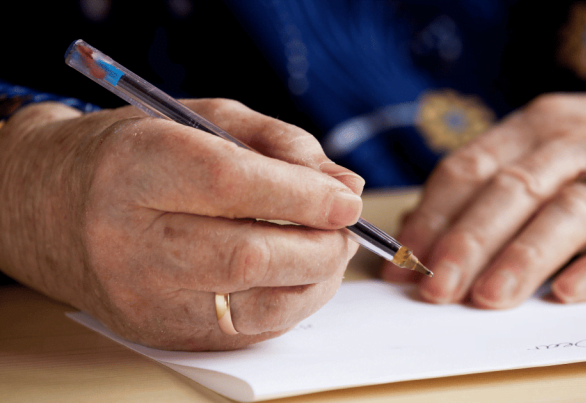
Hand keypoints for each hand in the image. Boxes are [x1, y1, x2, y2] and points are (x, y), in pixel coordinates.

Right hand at [0, 99, 363, 349]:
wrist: (51, 208)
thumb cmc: (137, 154)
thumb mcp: (205, 120)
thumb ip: (281, 144)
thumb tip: (347, 187)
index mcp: (136, 166)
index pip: (232, 185)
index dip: (304, 196)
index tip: (348, 201)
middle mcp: (130, 238)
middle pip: (248, 257)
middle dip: (320, 247)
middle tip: (347, 230)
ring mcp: (141, 296)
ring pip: (255, 306)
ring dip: (315, 282)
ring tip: (329, 251)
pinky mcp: (157, 331)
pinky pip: (246, 331)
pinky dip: (290, 304)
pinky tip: (297, 276)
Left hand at [383, 70, 585, 307]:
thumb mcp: (552, 143)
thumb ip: (494, 183)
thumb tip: (423, 233)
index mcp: (537, 129)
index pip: (470, 169)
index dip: (432, 216)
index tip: (402, 260)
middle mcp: (577, 145)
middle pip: (512, 191)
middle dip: (467, 241)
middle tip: (434, 287)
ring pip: (568, 212)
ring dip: (523, 255)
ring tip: (489, 296)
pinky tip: (570, 293)